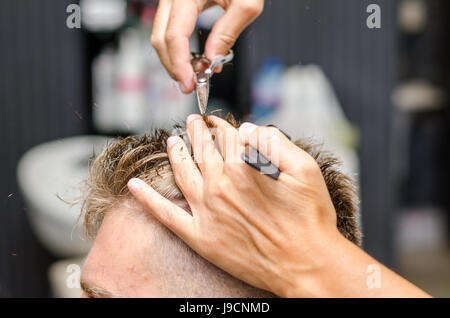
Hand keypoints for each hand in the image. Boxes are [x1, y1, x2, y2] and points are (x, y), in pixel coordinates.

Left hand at [128, 114, 340, 296]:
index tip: (217, 120)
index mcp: (243, 167)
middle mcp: (219, 186)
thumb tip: (249, 129)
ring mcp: (206, 212)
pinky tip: (134, 186)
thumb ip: (274, 142)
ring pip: (182, 173)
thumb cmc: (309, 219)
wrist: (306, 265)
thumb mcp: (305, 169)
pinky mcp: (200, 237)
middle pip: (202, 150)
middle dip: (196, 131)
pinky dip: (147, 199)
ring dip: (175, 153)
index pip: (226, 135)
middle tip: (192, 121)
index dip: (221, 123)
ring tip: (172, 141)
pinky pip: (165, 215)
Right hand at [151, 0, 263, 92]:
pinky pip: (170, 29)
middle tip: (191, 86)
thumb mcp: (246, 2)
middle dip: (173, 66)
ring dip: (175, 59)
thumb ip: (228, 32)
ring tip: (197, 74)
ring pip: (161, 35)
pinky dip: (179, 49)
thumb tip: (212, 60)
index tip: (190, 85)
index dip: (179, 64)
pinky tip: (196, 60)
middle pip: (160, 38)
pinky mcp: (177, 4)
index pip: (174, 35)